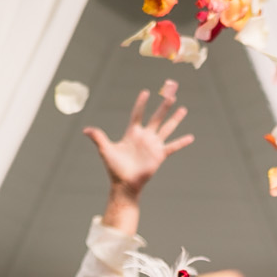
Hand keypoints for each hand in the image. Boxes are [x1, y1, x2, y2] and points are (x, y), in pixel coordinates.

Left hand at [84, 82, 192, 198]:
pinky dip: (181, 142)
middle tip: (171, 94)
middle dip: (163, 106)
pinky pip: (172, 147)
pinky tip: (190, 137)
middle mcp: (145, 137)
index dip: (141, 104)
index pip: (137, 114)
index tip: (146, 92)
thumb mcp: (106, 150)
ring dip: (175, 119)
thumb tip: (85, 130)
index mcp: (132, 133)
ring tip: (183, 109)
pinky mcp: (159, 155)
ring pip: (166, 128)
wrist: (125, 184)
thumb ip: (98, 138)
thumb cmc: (114, 168)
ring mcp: (153, 145)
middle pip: (156, 117)